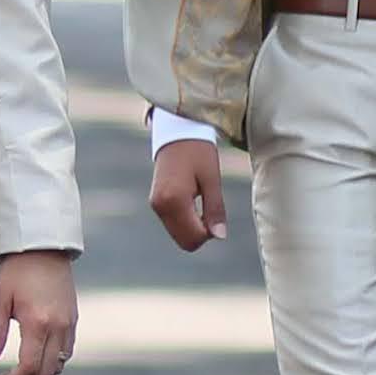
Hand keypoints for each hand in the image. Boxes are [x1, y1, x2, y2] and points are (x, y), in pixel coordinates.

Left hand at [0, 249, 77, 374]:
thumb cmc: (17, 271)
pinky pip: (67, 351)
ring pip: (60, 364)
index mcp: (38, 323)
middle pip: (47, 371)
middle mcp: (58, 327)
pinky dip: (53, 360)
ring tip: (21, 371)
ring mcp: (69, 324)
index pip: (29, 366)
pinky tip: (37, 356)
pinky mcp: (74, 320)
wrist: (43, 249)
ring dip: (41, 374)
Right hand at [148, 136, 229, 251]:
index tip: (216, 213)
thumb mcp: (212, 179)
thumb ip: (215, 209)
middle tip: (210, 211)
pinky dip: (185, 222)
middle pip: (184, 242)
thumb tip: (220, 236)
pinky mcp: (155, 203)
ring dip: (193, 228)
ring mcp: (156, 206)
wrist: (176, 132)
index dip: (210, 233)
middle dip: (201, 234)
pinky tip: (192, 202)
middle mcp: (161, 207)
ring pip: (178, 235)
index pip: (194, 237)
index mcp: (175, 200)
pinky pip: (172, 225)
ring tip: (201, 203)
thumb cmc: (198, 152)